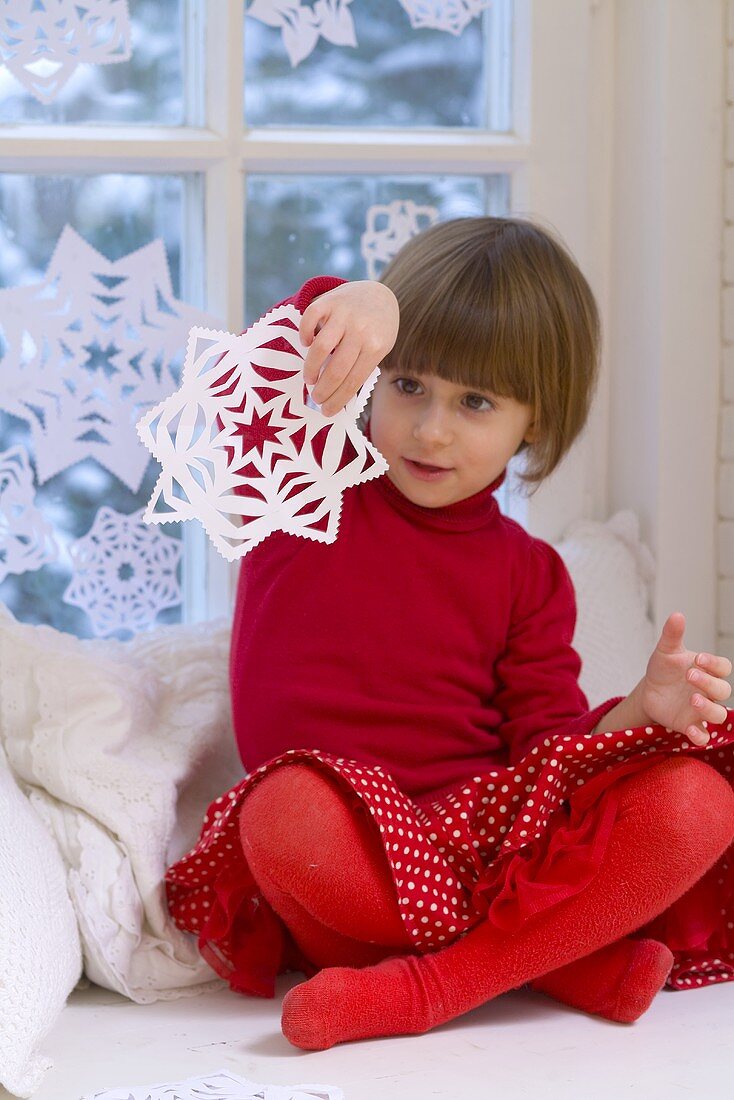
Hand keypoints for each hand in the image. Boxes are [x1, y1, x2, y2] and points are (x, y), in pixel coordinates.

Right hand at [300, 281, 398, 415]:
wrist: (378, 295)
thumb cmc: (376, 330)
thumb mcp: (379, 349)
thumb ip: (361, 367)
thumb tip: (337, 396)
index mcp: (376, 347)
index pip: (353, 381)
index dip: (337, 400)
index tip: (327, 411)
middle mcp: (360, 331)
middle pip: (336, 369)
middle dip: (323, 390)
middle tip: (316, 398)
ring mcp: (344, 314)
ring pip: (320, 347)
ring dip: (312, 368)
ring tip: (310, 378)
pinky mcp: (329, 300)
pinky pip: (310, 319)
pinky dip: (305, 334)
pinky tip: (307, 344)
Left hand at [637, 611, 731, 746]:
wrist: (649, 691)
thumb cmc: (664, 669)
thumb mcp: (665, 651)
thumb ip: (672, 635)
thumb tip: (677, 615)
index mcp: (707, 670)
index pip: (723, 667)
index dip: (714, 664)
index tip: (698, 659)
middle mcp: (709, 691)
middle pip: (722, 690)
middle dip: (709, 683)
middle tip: (689, 675)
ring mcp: (701, 710)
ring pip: (719, 714)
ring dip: (709, 708)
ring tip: (692, 700)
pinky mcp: (690, 725)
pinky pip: (704, 735)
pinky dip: (701, 735)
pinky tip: (691, 731)